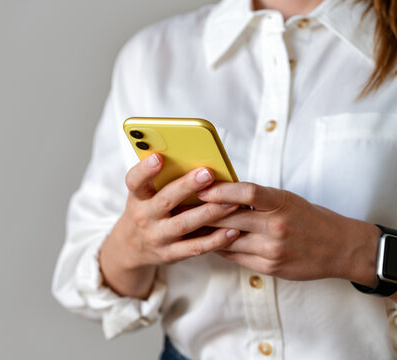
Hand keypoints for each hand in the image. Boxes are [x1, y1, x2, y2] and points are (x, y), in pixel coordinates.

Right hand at [99, 154, 240, 297]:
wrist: (132, 247)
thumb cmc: (147, 211)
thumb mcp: (144, 195)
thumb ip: (162, 180)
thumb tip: (194, 159)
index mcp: (137, 197)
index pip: (135, 181)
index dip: (145, 170)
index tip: (159, 157)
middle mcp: (144, 217)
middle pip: (165, 200)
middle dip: (186, 186)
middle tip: (207, 173)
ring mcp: (157, 237)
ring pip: (184, 224)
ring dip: (209, 213)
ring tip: (231, 202)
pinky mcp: (170, 254)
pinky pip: (195, 247)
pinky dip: (215, 240)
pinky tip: (232, 231)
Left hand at [198, 182, 381, 285]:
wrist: (340, 248)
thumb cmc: (309, 218)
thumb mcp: (287, 200)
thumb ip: (258, 198)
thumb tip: (220, 191)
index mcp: (281, 203)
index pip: (247, 191)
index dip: (221, 189)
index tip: (200, 187)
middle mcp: (277, 226)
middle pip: (230, 217)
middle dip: (203, 212)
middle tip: (180, 206)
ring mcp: (272, 249)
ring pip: (227, 239)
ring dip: (205, 232)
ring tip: (184, 224)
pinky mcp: (269, 266)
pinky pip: (234, 256)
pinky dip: (218, 247)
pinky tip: (204, 241)